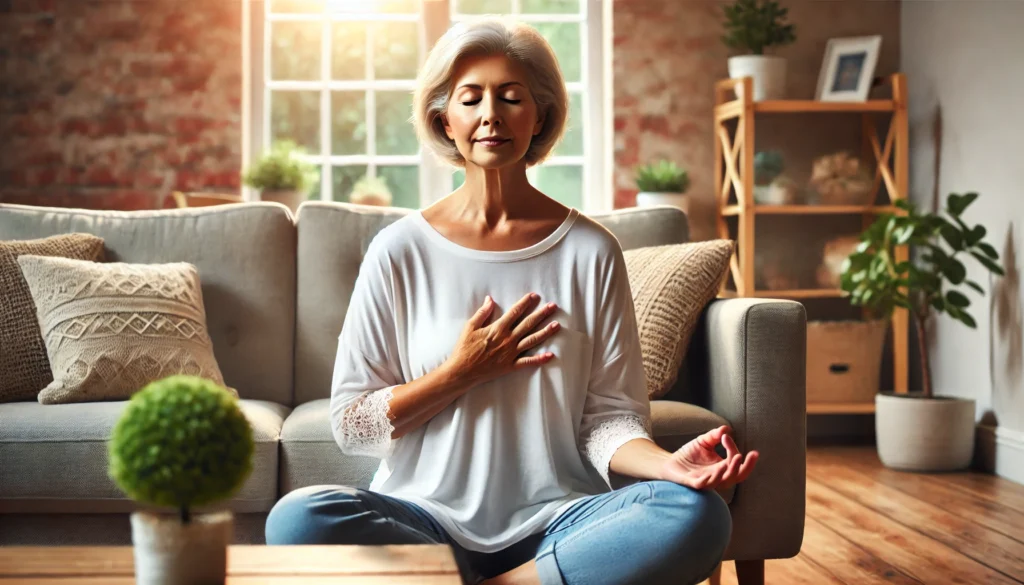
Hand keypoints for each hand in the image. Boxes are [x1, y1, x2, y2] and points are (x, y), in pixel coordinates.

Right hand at [443, 293, 560, 388]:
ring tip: (557, 325)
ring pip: (532, 340)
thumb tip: (490, 299)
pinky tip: (550, 355)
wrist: (462, 371)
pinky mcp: (510, 366)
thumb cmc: (464, 348)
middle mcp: (507, 339)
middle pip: (528, 324)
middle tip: (553, 306)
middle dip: (542, 314)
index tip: (534, 296)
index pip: (515, 312)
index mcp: (498, 328)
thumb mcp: (470, 327)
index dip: (525, 303)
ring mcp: (510, 353)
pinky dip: (539, 359)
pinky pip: (528, 362)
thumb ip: (482, 313)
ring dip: (545, 332)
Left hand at [659, 426, 758, 490]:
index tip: (726, 436)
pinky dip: (711, 479)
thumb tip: (726, 429)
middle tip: (752, 454)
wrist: (669, 462)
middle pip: (737, 476)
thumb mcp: (704, 442)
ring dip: (731, 471)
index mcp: (722, 468)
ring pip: (723, 482)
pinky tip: (717, 469)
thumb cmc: (689, 454)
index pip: (735, 461)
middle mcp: (717, 477)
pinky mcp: (693, 483)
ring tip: (736, 457)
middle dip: (747, 466)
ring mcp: (706, 481)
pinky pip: (704, 484)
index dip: (733, 448)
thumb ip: (714, 436)